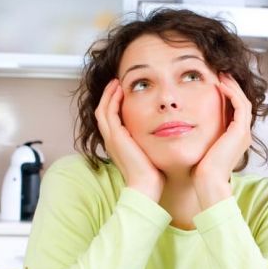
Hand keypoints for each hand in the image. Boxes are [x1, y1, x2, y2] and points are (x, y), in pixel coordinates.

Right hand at [95, 79, 164, 201]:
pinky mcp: (115, 136)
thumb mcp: (149, 152)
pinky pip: (109, 112)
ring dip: (109, 94)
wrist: (146, 186)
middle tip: (117, 83)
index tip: (123, 93)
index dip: (114, 105)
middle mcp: (111, 140)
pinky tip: (121, 90)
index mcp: (117, 144)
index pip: (110, 119)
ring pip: (103, 109)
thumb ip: (150, 142)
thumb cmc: (152, 174)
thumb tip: (164, 133)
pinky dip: (112, 99)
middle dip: (109, 96)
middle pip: (103, 111)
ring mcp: (111, 138)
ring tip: (117, 82)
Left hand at [193, 73, 252, 208]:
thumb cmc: (197, 170)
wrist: (205, 182)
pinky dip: (231, 93)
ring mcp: (243, 134)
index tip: (213, 83)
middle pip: (241, 103)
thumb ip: (196, 135)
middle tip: (220, 73)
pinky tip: (219, 84)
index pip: (234, 111)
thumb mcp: (198, 147)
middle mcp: (242, 136)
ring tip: (221, 74)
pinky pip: (239, 105)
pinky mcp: (240, 132)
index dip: (226, 95)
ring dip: (232, 86)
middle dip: (231, 87)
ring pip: (242, 101)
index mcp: (234, 139)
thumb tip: (180, 125)